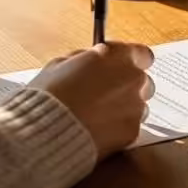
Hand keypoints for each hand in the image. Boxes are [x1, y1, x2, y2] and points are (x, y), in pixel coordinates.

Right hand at [33, 42, 155, 158]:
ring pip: (139, 106)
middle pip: (143, 81)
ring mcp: (136, 107)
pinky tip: (98, 130)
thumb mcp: (61, 63)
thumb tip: (94, 59)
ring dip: (125, 108)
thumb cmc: (49, 95)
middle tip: (106, 94)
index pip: (142, 54)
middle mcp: (134, 79)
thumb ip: (87, 59)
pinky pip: (131, 127)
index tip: (122, 68)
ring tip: (98, 116)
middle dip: (128, 87)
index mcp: (119, 57)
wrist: (45, 132)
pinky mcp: (132, 132)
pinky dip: (119, 129)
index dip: (131, 62)